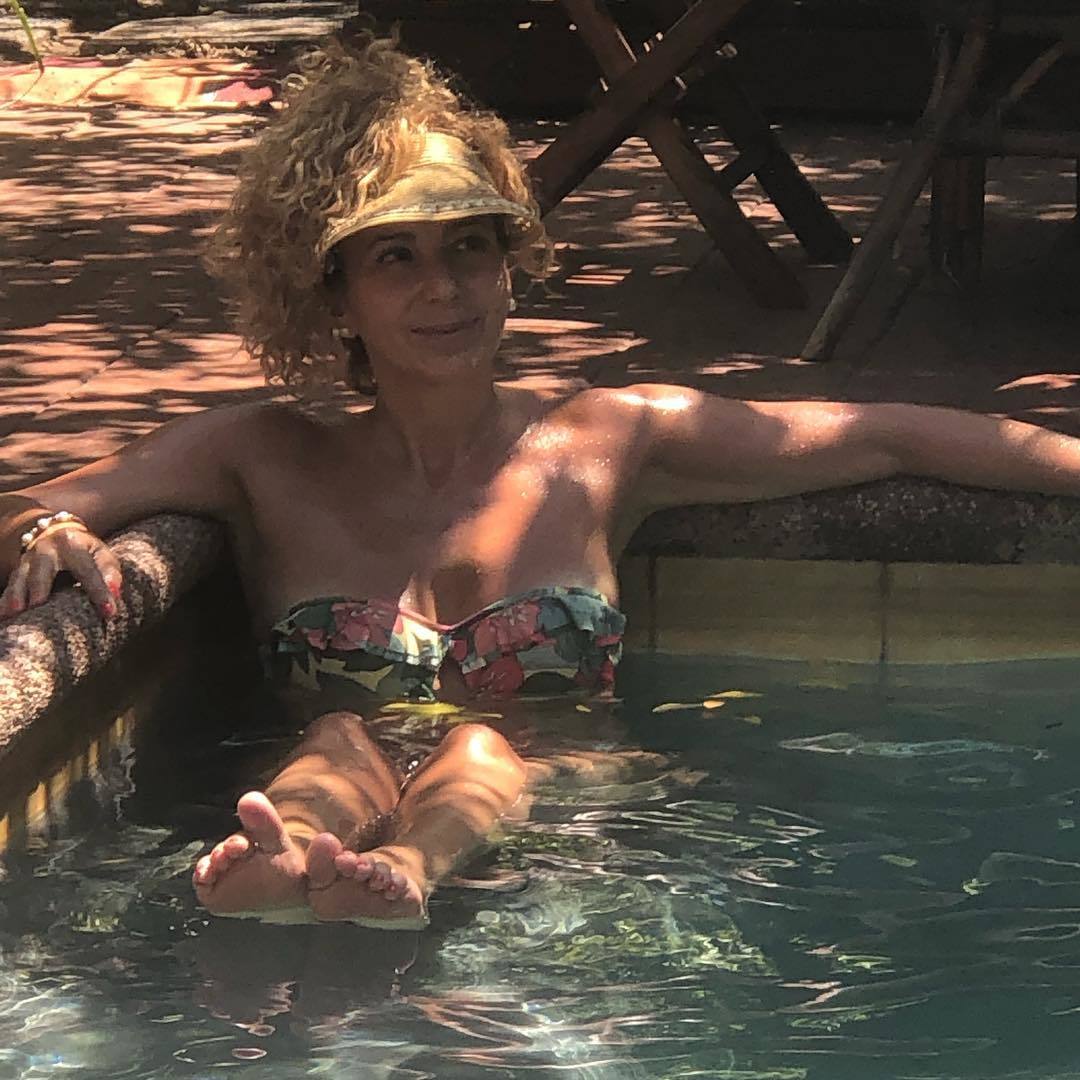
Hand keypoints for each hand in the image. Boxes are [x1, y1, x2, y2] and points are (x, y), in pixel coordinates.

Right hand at [0, 524, 122, 619]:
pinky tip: (3, 616)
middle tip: (37, 605)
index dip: (99, 591)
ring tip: (15, 612)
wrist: (57, 533)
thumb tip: (115, 592)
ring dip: (17, 594)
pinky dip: (4, 601)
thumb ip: (109, 571)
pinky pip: (10, 585)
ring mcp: (28, 559)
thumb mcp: (101, 554)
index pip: (87, 570)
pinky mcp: (18, 570)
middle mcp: (46, 549)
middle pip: (41, 568)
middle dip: (39, 586)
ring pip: (20, 576)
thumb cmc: (85, 550)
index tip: (109, 612)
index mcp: (74, 544)